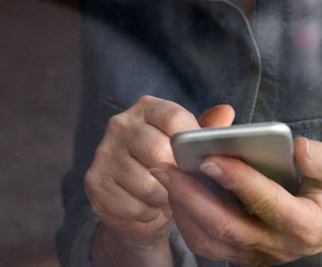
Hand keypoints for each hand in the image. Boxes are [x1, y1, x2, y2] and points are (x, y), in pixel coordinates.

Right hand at [86, 97, 234, 258]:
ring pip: (147, 183)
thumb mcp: (189, 149)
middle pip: (159, 151)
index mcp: (147, 108)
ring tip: (166, 197)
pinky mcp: (94, 182)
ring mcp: (104, 152)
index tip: (198, 161)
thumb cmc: (170, 169)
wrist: (137, 204)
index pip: (174, 118)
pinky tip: (148, 207)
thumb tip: (226, 112)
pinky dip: (147, 213)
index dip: (191, 143)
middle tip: (184, 185)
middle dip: (178, 176)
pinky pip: (132, 205)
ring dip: (164, 198)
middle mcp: (120, 124)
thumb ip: (206, 131)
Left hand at [155, 135, 321, 264]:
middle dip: (192, 195)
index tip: (209, 157)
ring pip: (210, 240)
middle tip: (165, 166)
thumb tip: (299, 147)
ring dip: (183, 208)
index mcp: (304, 223)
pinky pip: (207, 244)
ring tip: (164, 176)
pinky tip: (175, 191)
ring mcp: (258, 256)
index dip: (237, 179)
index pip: (265, 201)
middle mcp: (277, 246)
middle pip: (226, 226)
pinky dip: (187, 219)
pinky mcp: (243, 256)